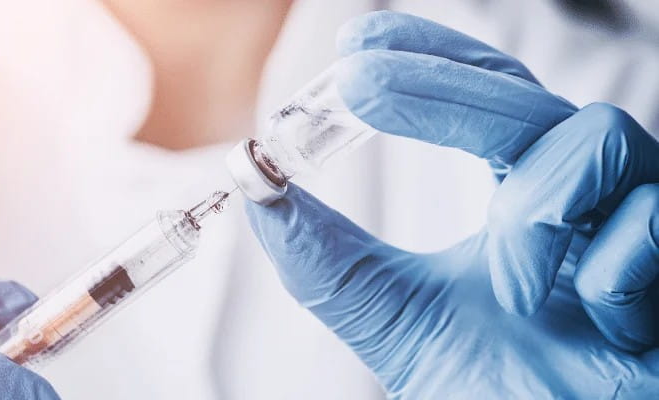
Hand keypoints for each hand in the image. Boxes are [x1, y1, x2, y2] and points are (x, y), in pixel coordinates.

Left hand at [246, 11, 658, 397]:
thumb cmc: (501, 396)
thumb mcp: (397, 320)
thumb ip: (331, 262)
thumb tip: (257, 189)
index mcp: (525, 201)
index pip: (485, 97)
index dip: (430, 59)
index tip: (358, 43)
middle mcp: (586, 199)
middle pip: (526, 99)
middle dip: (442, 88)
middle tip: (360, 84)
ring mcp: (641, 226)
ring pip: (597, 139)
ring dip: (535, 212)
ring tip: (515, 285)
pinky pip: (651, 222)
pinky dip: (606, 277)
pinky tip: (599, 325)